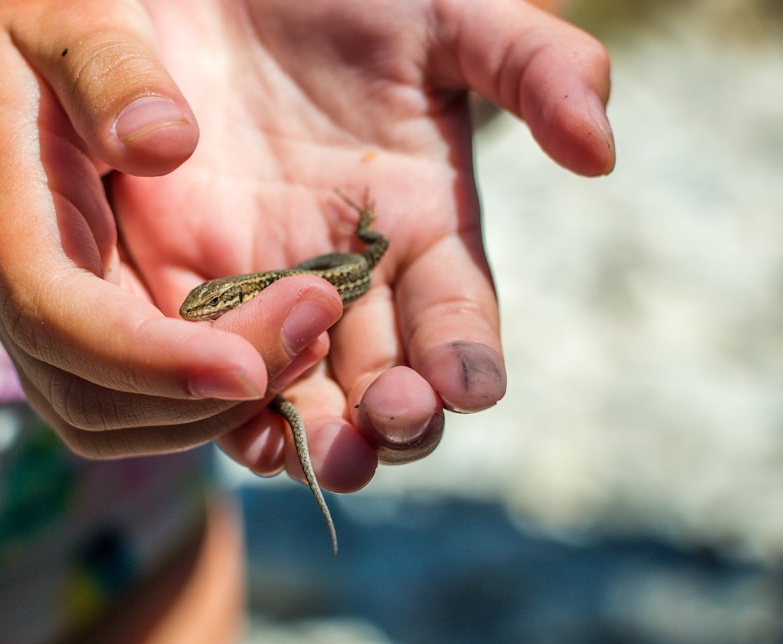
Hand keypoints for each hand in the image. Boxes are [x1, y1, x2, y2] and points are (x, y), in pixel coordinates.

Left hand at [0, 0, 612, 490]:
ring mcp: (272, 286)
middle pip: (385, 377)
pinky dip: (229, 404)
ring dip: (314, 432)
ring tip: (317, 452)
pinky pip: (215, 367)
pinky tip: (238, 426)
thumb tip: (599, 150)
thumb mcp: (448, 17)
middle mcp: (354, 275)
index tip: (463, 385)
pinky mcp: (194, 285)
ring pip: (303, 390)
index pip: (457, 318)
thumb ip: (532, 65)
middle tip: (387, 428)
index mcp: (425, 225)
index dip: (464, 357)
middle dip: (392, 418)